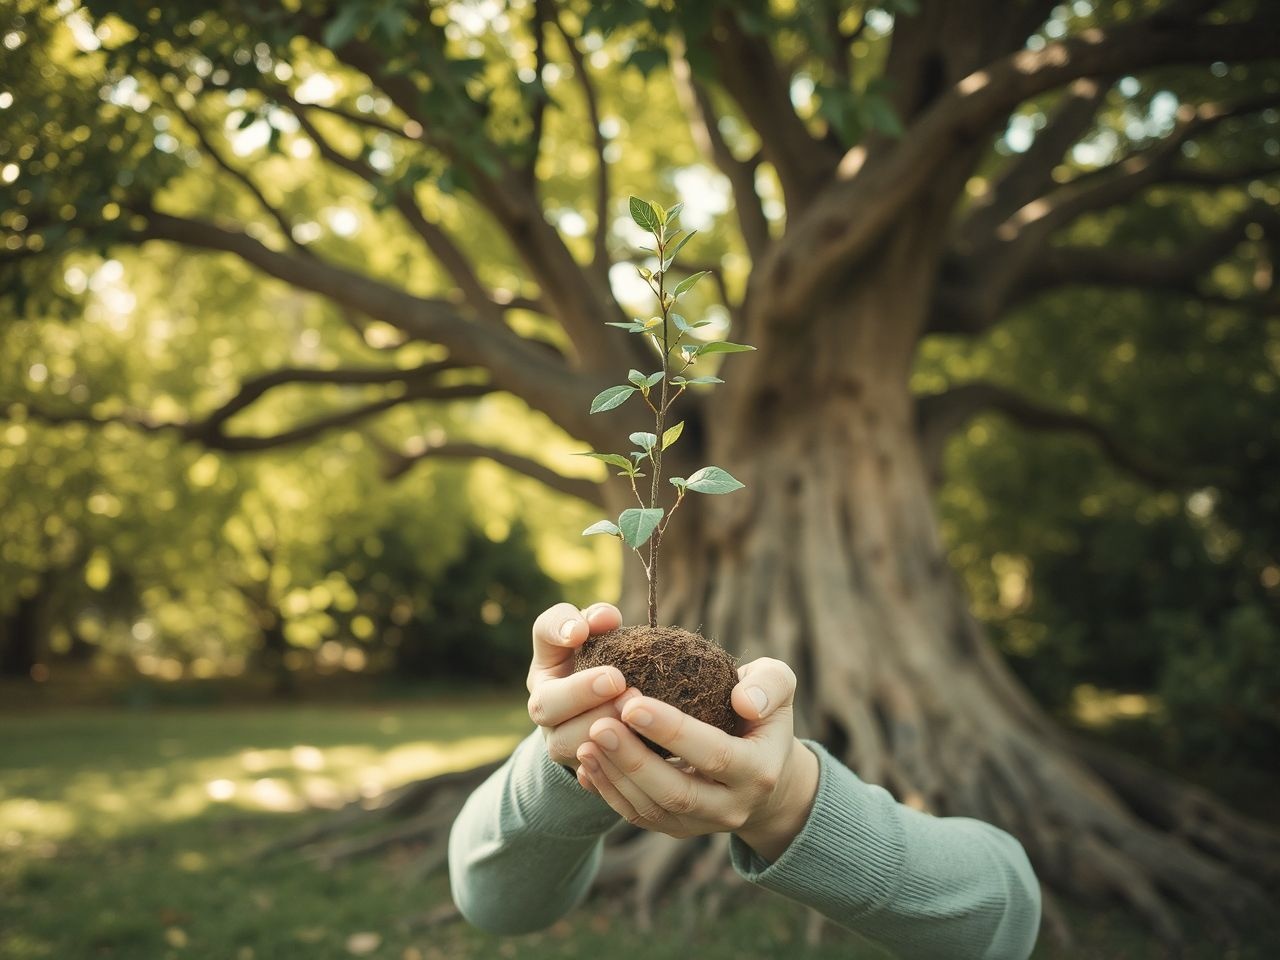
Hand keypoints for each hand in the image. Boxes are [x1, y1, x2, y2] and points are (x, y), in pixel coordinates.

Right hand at [526, 602, 637, 772]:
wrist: (611, 721)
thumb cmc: (609, 668)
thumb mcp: (602, 638)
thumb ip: (600, 621)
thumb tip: (605, 618)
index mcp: (551, 661)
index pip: (544, 633)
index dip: (559, 630)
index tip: (581, 632)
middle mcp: (546, 706)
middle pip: (545, 704)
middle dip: (580, 693)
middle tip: (616, 681)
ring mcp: (559, 743)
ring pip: (565, 744)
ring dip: (599, 727)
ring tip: (631, 713)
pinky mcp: (583, 772)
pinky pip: (591, 774)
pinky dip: (610, 764)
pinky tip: (636, 749)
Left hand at [575, 657, 818, 860]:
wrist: (765, 772)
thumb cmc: (763, 714)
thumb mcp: (779, 687)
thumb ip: (770, 685)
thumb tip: (744, 702)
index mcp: (759, 770)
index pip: (714, 755)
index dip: (672, 732)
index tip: (633, 704)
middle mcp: (732, 805)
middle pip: (677, 792)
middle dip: (634, 759)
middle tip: (600, 724)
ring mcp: (703, 824)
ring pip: (652, 810)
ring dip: (615, 776)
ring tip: (586, 740)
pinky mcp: (678, 829)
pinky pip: (639, 817)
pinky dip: (609, 792)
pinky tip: (587, 763)